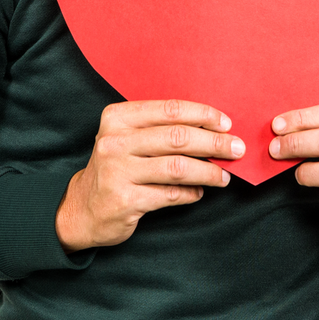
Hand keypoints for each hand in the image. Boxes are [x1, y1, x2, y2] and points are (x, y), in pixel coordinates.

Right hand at [55, 100, 244, 252]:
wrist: (81, 209)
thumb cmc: (117, 167)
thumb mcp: (128, 138)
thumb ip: (161, 129)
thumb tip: (214, 129)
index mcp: (118, 118)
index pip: (170, 110)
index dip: (203, 115)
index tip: (226, 124)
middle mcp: (115, 142)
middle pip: (178, 138)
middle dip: (214, 143)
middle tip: (237, 149)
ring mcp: (118, 172)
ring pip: (178, 168)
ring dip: (208, 172)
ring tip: (223, 176)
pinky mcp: (124, 201)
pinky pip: (170, 194)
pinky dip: (190, 193)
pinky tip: (199, 192)